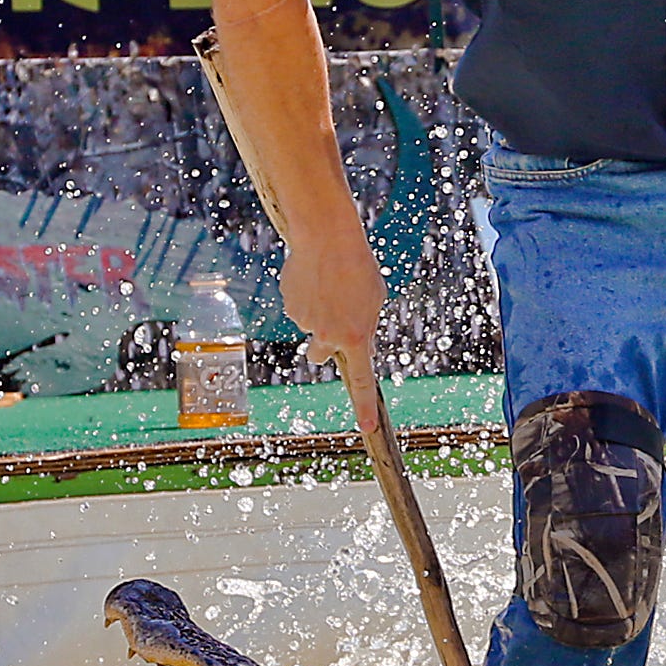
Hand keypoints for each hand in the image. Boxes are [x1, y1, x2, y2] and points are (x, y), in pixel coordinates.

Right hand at [279, 208, 386, 430]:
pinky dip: (304, 297)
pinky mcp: (290, 306)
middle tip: (331, 319)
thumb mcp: (375, 300)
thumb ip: (365, 328)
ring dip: (317, 312)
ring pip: (310, 327)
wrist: (328, 238)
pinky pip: (298, 308)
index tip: (367, 428)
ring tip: (327, 283)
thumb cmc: (359, 267)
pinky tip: (312, 276)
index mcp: (357, 337)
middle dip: (323, 345)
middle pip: (320, 355)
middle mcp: (329, 336)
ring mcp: (306, 323)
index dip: (363, 407)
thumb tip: (351, 343)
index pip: (361, 381)